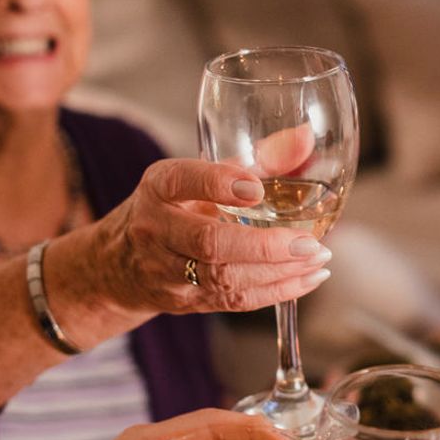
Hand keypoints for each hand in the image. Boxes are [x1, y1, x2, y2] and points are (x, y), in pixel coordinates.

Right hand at [81, 158, 331, 316]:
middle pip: (209, 242)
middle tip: (310, 243)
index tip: (255, 187)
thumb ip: (256, 158)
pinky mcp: (187, 302)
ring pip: (225, 278)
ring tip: (319, 259)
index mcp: (159, 188)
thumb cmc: (173, 210)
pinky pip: (235, 301)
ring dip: (279, 272)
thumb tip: (306, 137)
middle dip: (265, 246)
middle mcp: (158, 230)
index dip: (218, 183)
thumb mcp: (200, 177)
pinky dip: (277, 291)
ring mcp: (169, 272)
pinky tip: (309, 278)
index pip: (182, 181)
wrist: (121, 266)